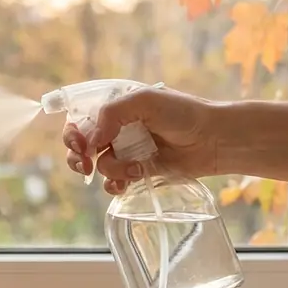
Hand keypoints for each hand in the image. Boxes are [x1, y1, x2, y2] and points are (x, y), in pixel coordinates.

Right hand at [62, 86, 219, 194]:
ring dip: (112, 170)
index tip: (81, 146)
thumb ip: (112, 114)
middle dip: (78, 158)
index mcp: (114, 109)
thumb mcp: (144, 101)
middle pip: (79, 147)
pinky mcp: (137, 173)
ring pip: (99, 167)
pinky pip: (114, 183)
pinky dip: (116, 185)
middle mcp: (115, 131)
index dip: (72, 134)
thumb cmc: (183, 112)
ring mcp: (126, 153)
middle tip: (86, 165)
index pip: (78, 120)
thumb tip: (90, 142)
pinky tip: (132, 181)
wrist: (214, 139)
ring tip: (136, 169)